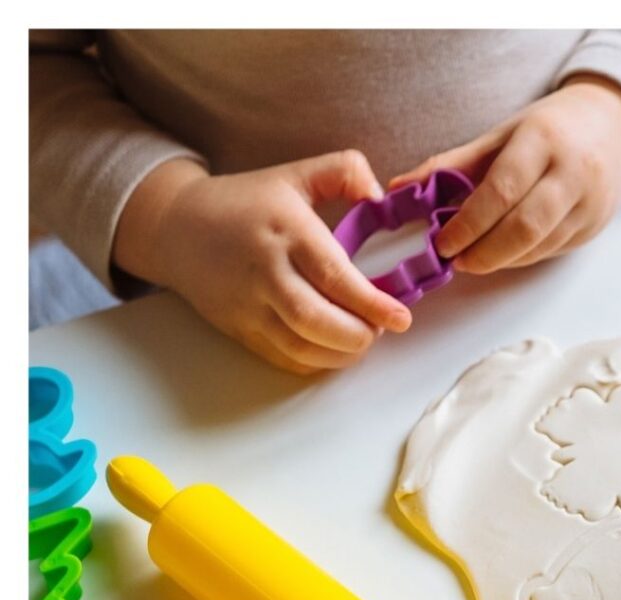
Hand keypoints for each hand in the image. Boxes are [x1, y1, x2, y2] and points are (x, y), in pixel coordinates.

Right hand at [113, 151, 412, 373]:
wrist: (175, 227)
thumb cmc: (245, 203)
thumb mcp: (295, 174)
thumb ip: (343, 172)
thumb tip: (380, 196)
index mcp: (286, 231)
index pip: (334, 276)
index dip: (372, 304)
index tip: (401, 317)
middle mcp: (265, 271)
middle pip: (317, 320)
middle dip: (359, 335)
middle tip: (380, 329)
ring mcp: (249, 305)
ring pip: (301, 347)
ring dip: (341, 354)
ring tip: (361, 339)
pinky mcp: (240, 329)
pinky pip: (285, 359)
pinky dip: (316, 362)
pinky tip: (333, 350)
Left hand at [390, 74, 620, 274]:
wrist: (615, 126)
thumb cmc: (550, 129)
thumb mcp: (501, 135)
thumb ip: (453, 165)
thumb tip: (401, 189)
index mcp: (543, 140)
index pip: (502, 191)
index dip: (469, 224)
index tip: (443, 243)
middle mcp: (572, 173)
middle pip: (524, 227)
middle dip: (484, 252)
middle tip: (457, 261)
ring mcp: (589, 204)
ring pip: (538, 247)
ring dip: (500, 260)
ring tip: (473, 258)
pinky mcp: (593, 228)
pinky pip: (549, 252)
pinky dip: (519, 258)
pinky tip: (500, 254)